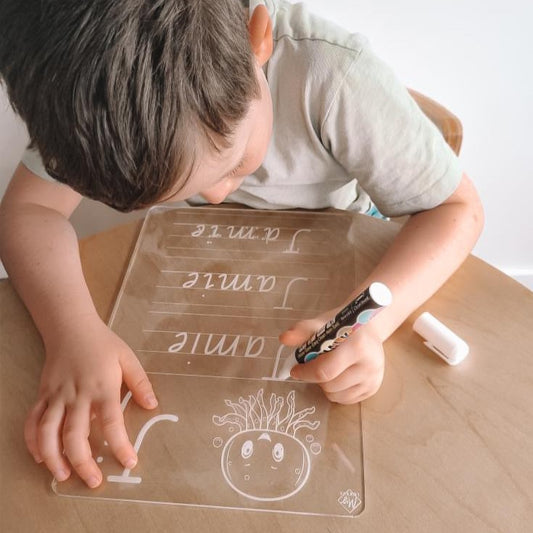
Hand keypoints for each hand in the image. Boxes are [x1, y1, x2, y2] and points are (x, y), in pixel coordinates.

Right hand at [24, 315, 157, 487]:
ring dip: (53, 458)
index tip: (128, 463)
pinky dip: (33, 442)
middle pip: (76, 435)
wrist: (71, 327)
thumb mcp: (128, 358)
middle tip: (94, 481)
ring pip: (48, 432)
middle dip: (83, 462)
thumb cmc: (103, 344)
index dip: (120, 445)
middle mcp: (77, 395)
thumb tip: (152, 405)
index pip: (112, 423)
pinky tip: (40, 457)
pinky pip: (32, 421)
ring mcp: (56, 396)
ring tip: (63, 476)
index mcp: (103, 387)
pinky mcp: (42, 395)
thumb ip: (140, 382)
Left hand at [279, 312, 384, 403]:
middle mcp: (369, 365)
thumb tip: (284, 338)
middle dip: (315, 378)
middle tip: (313, 366)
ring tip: (327, 370)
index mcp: (356, 346)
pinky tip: (337, 376)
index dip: (305, 372)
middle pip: (330, 385)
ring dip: (325, 386)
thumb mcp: (322, 323)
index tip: (295, 370)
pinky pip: (346, 400)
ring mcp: (373, 379)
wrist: (368, 328)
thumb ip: (302, 330)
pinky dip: (336, 392)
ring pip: (336, 396)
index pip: (325, 370)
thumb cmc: (342, 327)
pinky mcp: (373, 388)